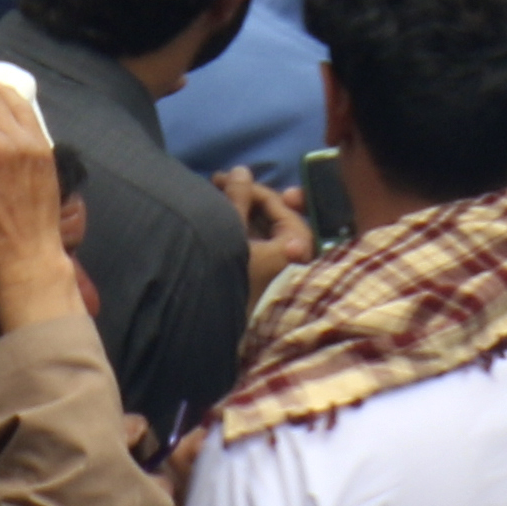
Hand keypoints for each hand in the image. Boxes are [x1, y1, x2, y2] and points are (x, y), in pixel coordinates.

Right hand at [218, 167, 315, 294]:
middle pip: (272, 220)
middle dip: (246, 201)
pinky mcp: (261, 286)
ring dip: (240, 217)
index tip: (222, 178)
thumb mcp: (231, 231)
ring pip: (261, 235)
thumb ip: (238, 198)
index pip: (279, 206)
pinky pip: (255, 251)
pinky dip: (240, 236)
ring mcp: (277, 274)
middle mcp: (294, 259)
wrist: (209, 334)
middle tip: (216, 186)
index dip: (250, 188)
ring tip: (211, 203)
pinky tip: (218, 227)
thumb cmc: (228, 277)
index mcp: (297, 245)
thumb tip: (241, 171)